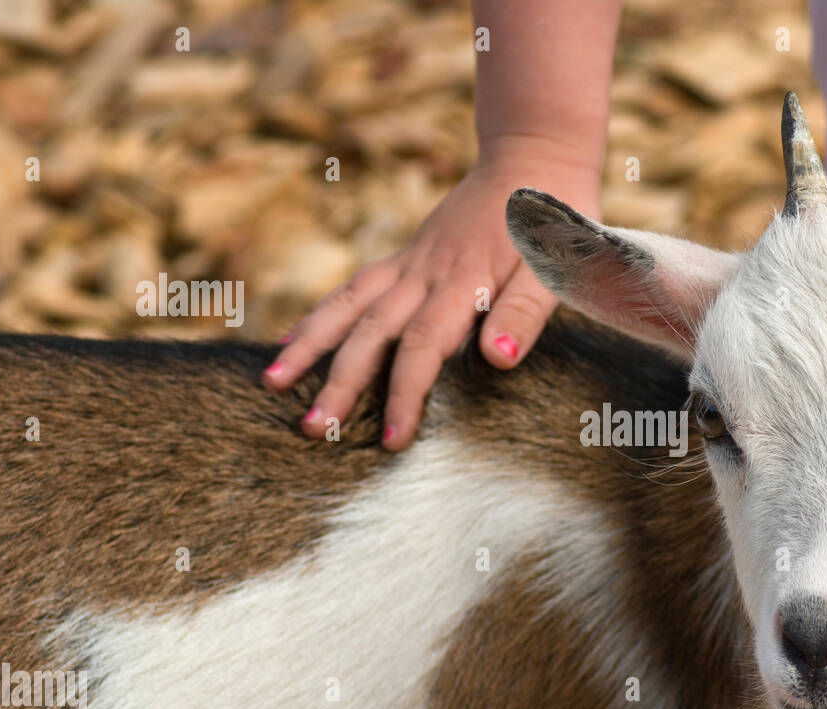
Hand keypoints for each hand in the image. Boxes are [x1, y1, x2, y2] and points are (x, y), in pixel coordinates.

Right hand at [263, 139, 601, 449]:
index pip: (424, 346)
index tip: (391, 438)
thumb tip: (496, 360)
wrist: (534, 153)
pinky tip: (291, 338)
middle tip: (310, 429)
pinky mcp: (407, 257)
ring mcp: (411, 263)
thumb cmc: (554, 219)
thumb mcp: (555, 266)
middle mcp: (426, 273)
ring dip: (309, 344)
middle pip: (371, 332)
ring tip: (272, 381)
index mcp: (464, 281)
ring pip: (349, 305)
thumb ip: (526, 313)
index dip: (404, 393)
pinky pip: (355, 287)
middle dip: (338, 382)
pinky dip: (321, 313)